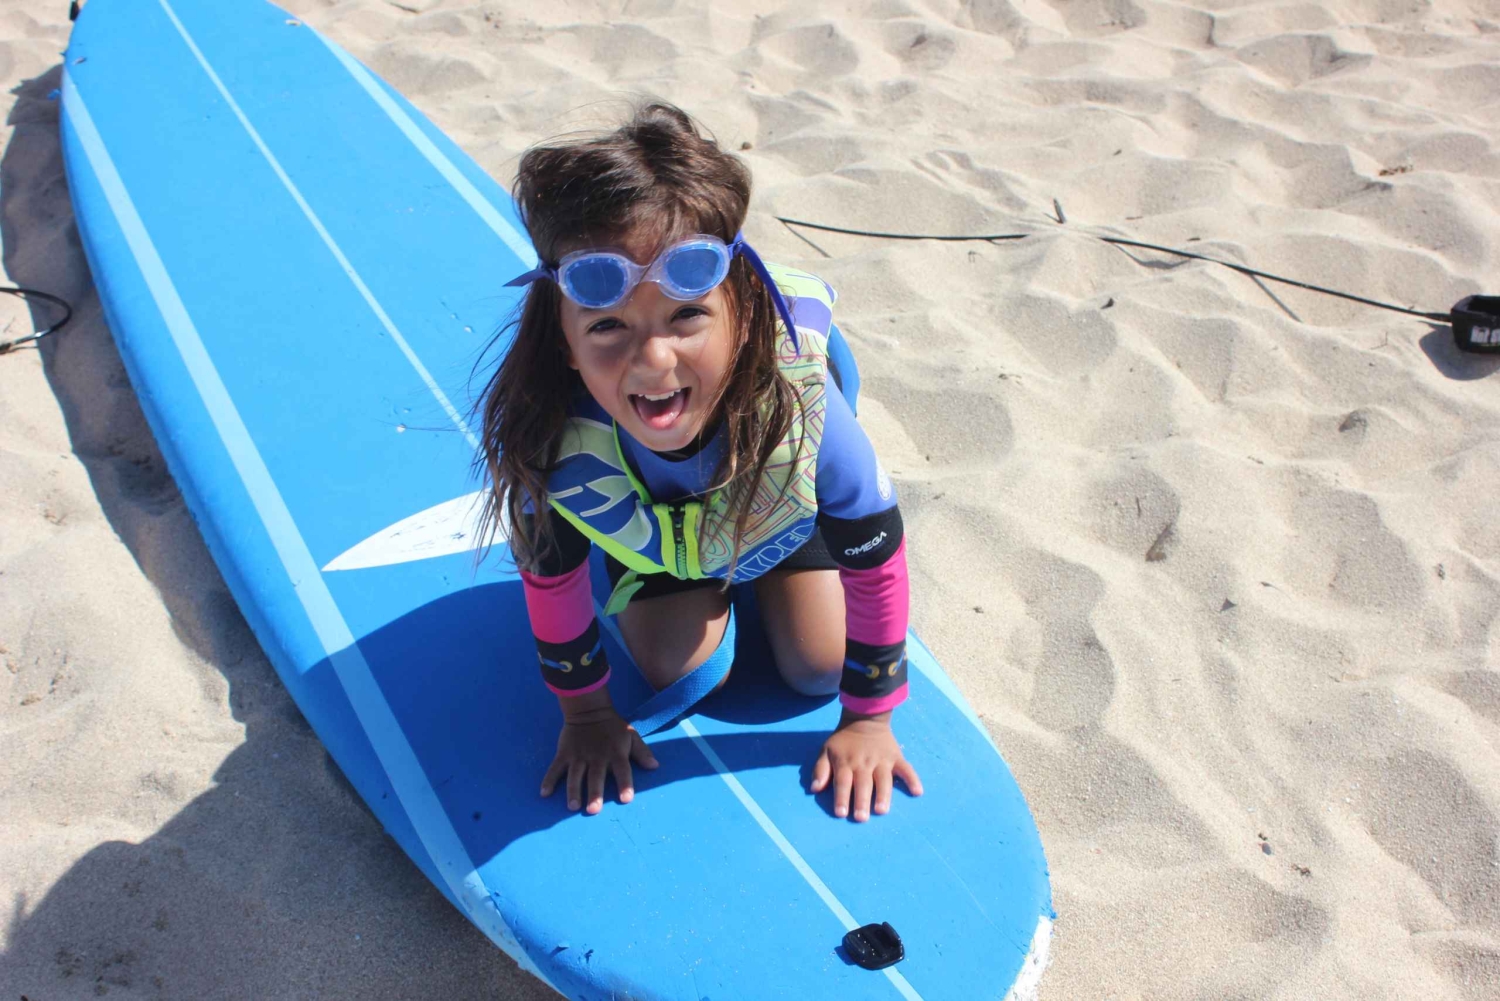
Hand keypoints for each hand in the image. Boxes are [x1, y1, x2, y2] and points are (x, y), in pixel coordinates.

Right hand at [541, 695, 657, 814]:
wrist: (589, 709)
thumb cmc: (613, 727)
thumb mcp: (631, 735)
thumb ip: (642, 752)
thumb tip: (655, 766)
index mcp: (616, 754)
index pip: (623, 770)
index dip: (625, 784)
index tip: (626, 799)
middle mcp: (597, 757)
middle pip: (596, 776)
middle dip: (594, 793)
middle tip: (593, 810)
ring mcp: (579, 756)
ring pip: (575, 775)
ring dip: (573, 791)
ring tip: (572, 806)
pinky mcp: (564, 754)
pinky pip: (555, 768)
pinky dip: (549, 780)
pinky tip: (544, 793)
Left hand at [810, 709, 922, 821]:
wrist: (864, 719)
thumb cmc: (843, 741)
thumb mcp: (826, 751)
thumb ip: (820, 770)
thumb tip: (815, 788)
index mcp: (845, 762)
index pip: (842, 782)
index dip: (841, 797)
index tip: (840, 813)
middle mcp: (864, 763)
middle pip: (862, 784)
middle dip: (861, 801)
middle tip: (861, 818)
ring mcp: (881, 760)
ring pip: (883, 779)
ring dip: (883, 795)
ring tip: (882, 810)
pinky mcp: (896, 757)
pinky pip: (906, 769)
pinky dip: (912, 779)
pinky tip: (917, 791)